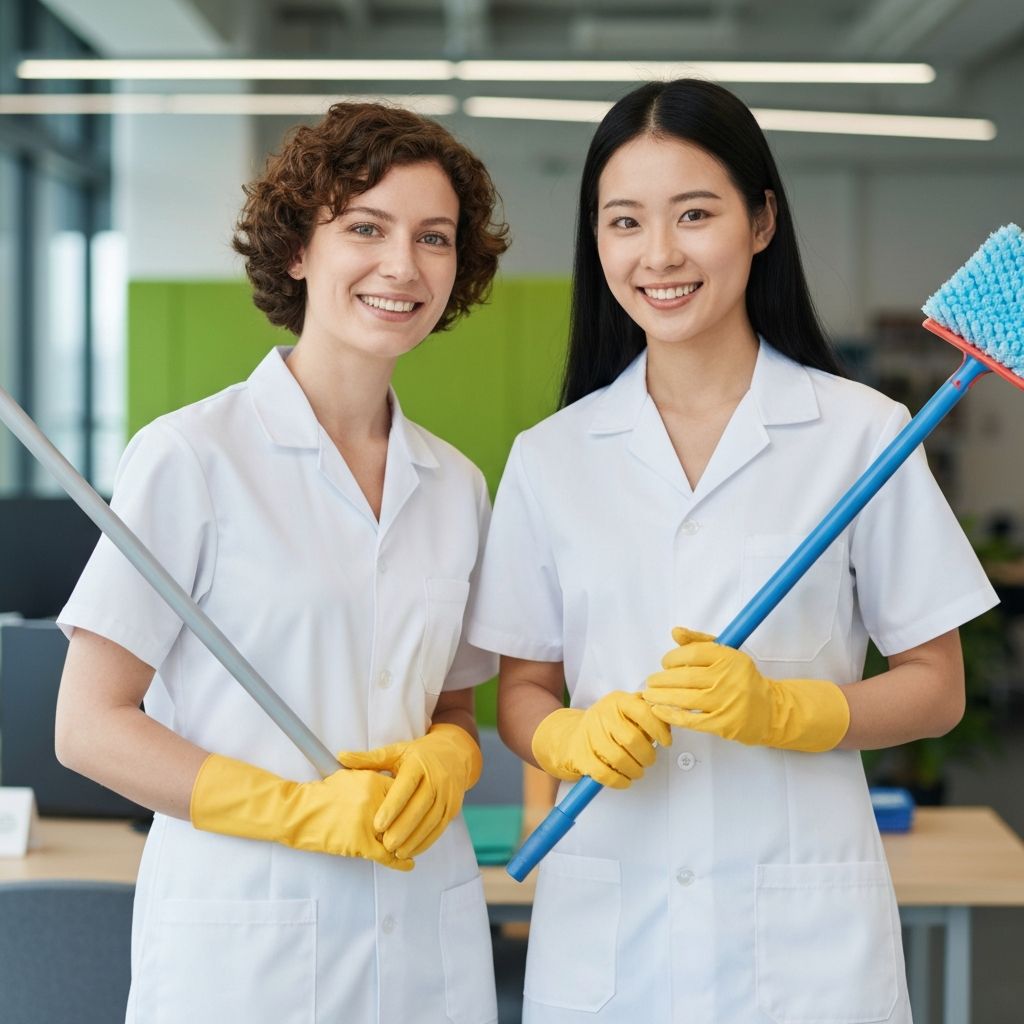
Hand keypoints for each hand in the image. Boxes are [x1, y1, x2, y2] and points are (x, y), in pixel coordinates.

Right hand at [190, 754, 412, 870]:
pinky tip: (408, 864)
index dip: (410, 803)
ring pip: (397, 835)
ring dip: (407, 843)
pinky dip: (399, 861)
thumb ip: (372, 778)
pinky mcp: (360, 843)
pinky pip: (386, 855)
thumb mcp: (349, 776)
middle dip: (412, 824)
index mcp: (373, 781)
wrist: (299, 812)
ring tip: (415, 848)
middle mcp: (374, 800)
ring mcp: (368, 822)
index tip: (418, 809)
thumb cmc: (322, 793)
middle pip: (404, 815)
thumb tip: (390, 782)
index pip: (404, 792)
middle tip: (420, 831)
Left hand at [337, 724, 481, 859]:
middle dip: (402, 828)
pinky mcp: (453, 807)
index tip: (377, 824)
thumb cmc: (418, 755)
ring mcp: (447, 794)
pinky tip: (412, 850)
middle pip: (420, 807)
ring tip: (396, 852)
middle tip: (385, 845)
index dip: (392, 807)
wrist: (454, 754)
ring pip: (431, 821)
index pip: (406, 786)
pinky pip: (440, 827)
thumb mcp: (396, 752)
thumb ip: (369, 758)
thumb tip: (340, 756)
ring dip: (415, 839)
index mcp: (419, 764)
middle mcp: (437, 778)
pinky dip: (426, 841)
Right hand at [531, 690, 671, 788]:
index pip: (644, 712)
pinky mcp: (581, 756)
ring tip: (638, 771)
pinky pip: (605, 774)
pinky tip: (625, 779)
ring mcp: (590, 735)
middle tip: (649, 760)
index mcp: (617, 701)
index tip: (666, 742)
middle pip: (633, 740)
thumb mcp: (625, 710)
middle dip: (647, 756)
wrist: (569, 735)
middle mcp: (602, 715)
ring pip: (620, 759)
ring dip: (635, 770)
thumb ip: (647, 711)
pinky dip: (620, 781)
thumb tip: (671, 717)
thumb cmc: (605, 725)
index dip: (659, 729)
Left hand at [642, 627, 849, 751]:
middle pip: (685, 677)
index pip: (692, 654)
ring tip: (649, 695)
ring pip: (685, 698)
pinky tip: (659, 710)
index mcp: (728, 658)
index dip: (672, 658)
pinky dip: (671, 715)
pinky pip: (691, 720)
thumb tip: (675, 632)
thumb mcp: (726, 654)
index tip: (665, 664)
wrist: (769, 710)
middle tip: (650, 681)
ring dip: (661, 697)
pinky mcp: (723, 724)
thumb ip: (699, 641)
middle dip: (662, 680)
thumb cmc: (742, 680)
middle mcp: (728, 678)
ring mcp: (725, 702)